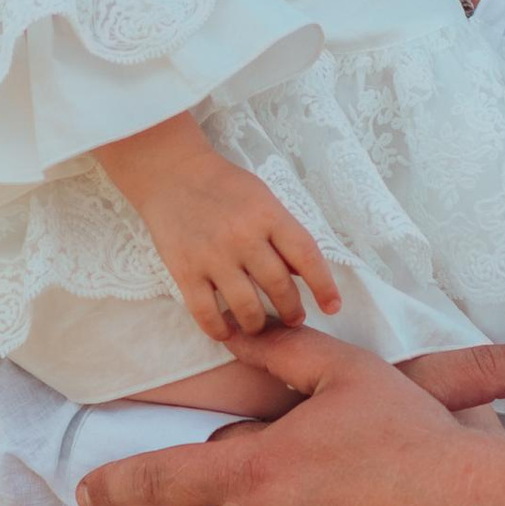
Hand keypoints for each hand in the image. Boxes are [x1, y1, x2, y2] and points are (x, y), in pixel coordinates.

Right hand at [94, 116, 339, 342]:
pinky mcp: (184, 270)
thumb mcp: (263, 199)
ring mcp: (212, 255)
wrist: (172, 174)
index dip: (324, 286)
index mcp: (268, 215)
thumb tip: (303, 274)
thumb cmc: (224, 187)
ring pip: (246, 306)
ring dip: (258, 323)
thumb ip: (283, 234)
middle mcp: (243, 236)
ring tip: (259, 324)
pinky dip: (219, 329)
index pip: (306, 256)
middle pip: (279, 286)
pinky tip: (226, 331)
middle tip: (294, 318)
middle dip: (292, 310)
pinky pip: (205, 312)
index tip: (332, 307)